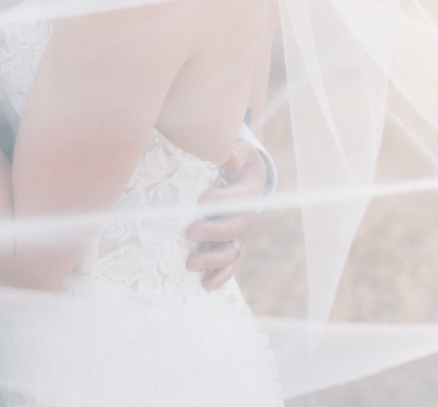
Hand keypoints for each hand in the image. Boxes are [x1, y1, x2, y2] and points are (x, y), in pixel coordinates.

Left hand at [184, 145, 269, 290]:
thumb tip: (231, 156)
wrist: (248, 180)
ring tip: (189, 263)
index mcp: (247, 194)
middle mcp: (245, 219)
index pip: (236, 198)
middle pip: (233, 229)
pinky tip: (204, 285)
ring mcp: (239, 237)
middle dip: (212, 232)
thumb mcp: (237, 152)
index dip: (221, 200)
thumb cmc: (234, 164)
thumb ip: (230, 153)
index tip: (202, 201)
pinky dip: (218, 277)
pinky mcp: (231, 249)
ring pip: (230, 252)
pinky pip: (228, 267)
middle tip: (190, 231)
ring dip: (211, 260)